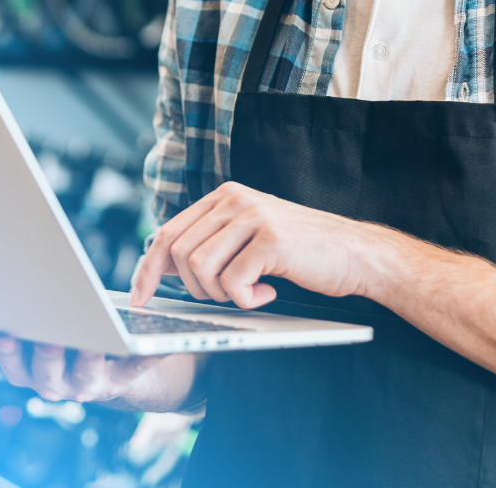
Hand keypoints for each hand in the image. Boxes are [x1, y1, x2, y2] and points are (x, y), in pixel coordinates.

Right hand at [0, 336, 162, 402]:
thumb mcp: (14, 333)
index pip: (11, 363)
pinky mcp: (124, 378)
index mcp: (26, 370)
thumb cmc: (54, 340)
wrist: (107, 368)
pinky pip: (134, 369)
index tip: (4, 334)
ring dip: (89, 357)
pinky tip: (153, 343)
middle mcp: (55, 384)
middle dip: (46, 355)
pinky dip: (143, 357)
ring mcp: (89, 384)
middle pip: (47, 371)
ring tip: (95, 337)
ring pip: (86, 374)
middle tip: (49, 335)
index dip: (8, 352)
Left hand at [131, 181, 372, 308]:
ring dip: (220, 294)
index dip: (148, 268)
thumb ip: (211, 241)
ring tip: (249, 292)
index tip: (140, 296)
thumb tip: (160, 266)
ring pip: (200, 269)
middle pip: (178, 254)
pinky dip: (246, 300)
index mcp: (223, 196)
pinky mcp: (271, 239)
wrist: (355, 253)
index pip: (167, 232)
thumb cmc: (300, 252)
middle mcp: (234, 198)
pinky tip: (268, 293)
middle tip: (226, 296)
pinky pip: (232, 282)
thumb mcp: (248, 236)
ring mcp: (253, 216)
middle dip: (194, 289)